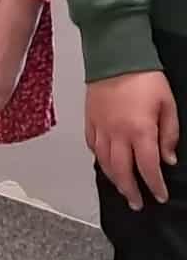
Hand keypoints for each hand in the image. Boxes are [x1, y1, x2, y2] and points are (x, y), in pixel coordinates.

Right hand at [87, 70, 179, 209]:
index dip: (154, 185)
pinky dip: (99, 158)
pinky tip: (106, 162)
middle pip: (122, 170)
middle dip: (131, 190)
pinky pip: (92, 145)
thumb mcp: (168, 105)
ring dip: (114, 179)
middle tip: (137, 203)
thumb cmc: (146, 79)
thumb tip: (167, 159)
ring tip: (122, 189)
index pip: (148, 167)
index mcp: (139, 131)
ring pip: (104, 161)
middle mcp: (117, 134)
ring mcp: (100, 127)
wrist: (115, 56)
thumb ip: (168, 134)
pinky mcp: (89, 119)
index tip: (160, 196)